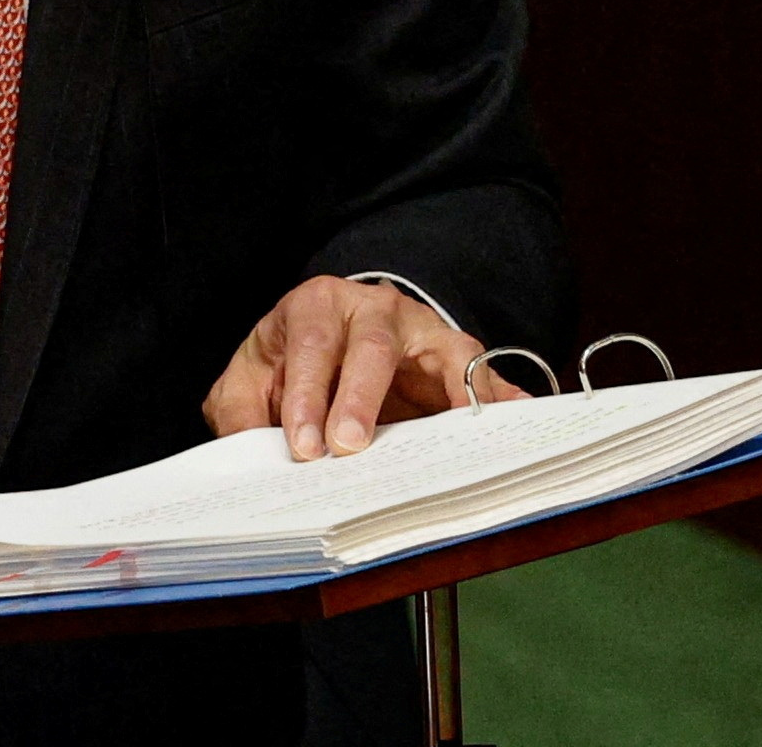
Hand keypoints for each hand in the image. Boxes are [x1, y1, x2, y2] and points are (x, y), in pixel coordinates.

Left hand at [203, 275, 527, 459]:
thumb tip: (251, 456)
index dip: (308, 395)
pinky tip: (519, 414)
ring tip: (459, 432)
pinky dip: (503, 392)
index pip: (311, 344)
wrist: (334, 336)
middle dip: (361, 397)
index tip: (304, 446)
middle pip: (373, 346)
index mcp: (316, 306)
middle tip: (350, 447)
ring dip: (448, 394)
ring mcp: (420, 328)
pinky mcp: (453, 353)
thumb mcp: (249, 380)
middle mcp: (372, 308)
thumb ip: (241, 414)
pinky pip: (482, 371)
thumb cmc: (289, 363)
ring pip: (442, 350)